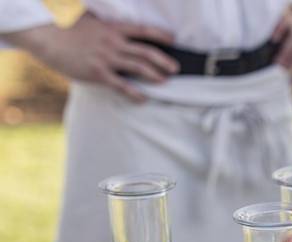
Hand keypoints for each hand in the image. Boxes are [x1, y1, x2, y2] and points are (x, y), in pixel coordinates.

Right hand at [8, 12, 178, 101]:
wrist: (45, 35)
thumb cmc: (65, 27)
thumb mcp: (90, 20)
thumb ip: (106, 26)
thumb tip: (117, 29)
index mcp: (112, 29)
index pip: (143, 31)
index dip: (160, 36)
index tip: (173, 40)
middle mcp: (113, 43)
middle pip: (146, 52)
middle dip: (163, 61)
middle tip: (175, 69)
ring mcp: (106, 58)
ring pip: (138, 68)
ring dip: (155, 76)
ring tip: (164, 81)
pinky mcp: (97, 73)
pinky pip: (121, 86)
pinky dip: (135, 93)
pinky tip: (144, 99)